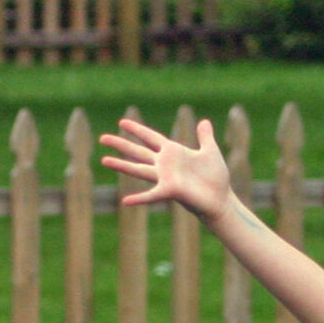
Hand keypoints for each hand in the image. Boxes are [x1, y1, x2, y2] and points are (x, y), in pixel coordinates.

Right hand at [100, 116, 233, 220]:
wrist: (221, 199)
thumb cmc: (215, 178)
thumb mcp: (210, 152)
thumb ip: (205, 137)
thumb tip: (204, 121)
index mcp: (173, 152)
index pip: (151, 137)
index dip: (138, 129)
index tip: (122, 122)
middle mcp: (165, 164)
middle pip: (138, 151)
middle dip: (121, 144)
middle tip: (102, 138)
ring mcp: (165, 178)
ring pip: (138, 169)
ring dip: (121, 165)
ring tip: (104, 160)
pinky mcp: (170, 191)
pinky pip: (151, 195)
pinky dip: (139, 198)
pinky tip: (125, 202)